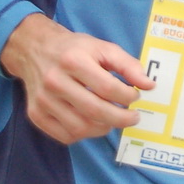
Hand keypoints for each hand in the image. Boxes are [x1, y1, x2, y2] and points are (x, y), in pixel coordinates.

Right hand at [0, 13, 154, 144]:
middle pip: (94, 111)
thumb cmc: (74, 49)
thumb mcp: (102, 47)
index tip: (136, 97)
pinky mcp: (36, 115)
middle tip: (133, 117)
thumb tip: (149, 85)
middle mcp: (55, 81)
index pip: (107, 88)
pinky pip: (65, 136)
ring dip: (103, 128)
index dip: (127, 96)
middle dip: (121, 119)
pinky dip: (84, 134)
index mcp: (73, 60)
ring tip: (113, 119)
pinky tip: (93, 123)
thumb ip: (127, 64)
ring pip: (80, 128)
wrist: (34, 50)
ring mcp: (43, 101)